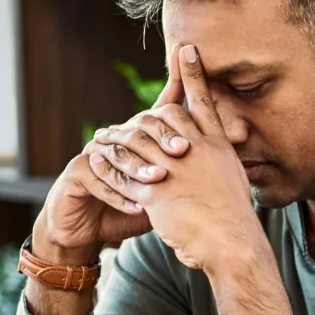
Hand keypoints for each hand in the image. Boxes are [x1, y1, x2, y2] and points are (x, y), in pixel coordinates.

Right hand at [33, 75, 191, 264]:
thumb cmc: (136, 208)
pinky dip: (119, 193)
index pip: (161, 109)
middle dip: (162, 138)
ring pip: (119, 152)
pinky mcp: (76, 172)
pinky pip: (98, 178)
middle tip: (183, 150)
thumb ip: (197, 164)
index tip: (196, 82)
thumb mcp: (170, 188)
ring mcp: (95, 151)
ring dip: (141, 168)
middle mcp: (118, 137)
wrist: (92, 231)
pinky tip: (136, 206)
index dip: (178, 91)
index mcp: (141, 137)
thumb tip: (238, 140)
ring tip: (161, 180)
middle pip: (140, 126)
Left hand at [88, 44, 266, 272]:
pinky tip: (97, 160)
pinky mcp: (156, 190)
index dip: (193, 74)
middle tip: (126, 119)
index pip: (203, 101)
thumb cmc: (236, 219)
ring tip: (101, 137)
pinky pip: (126, 172)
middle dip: (143, 113)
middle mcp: (196, 150)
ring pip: (138, 142)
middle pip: (164, 117)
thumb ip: (222, 162)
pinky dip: (110, 166)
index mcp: (217, 146)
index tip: (186, 49)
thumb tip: (224, 153)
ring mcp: (175, 168)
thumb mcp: (235, 180)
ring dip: (116, 137)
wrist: (233, 244)